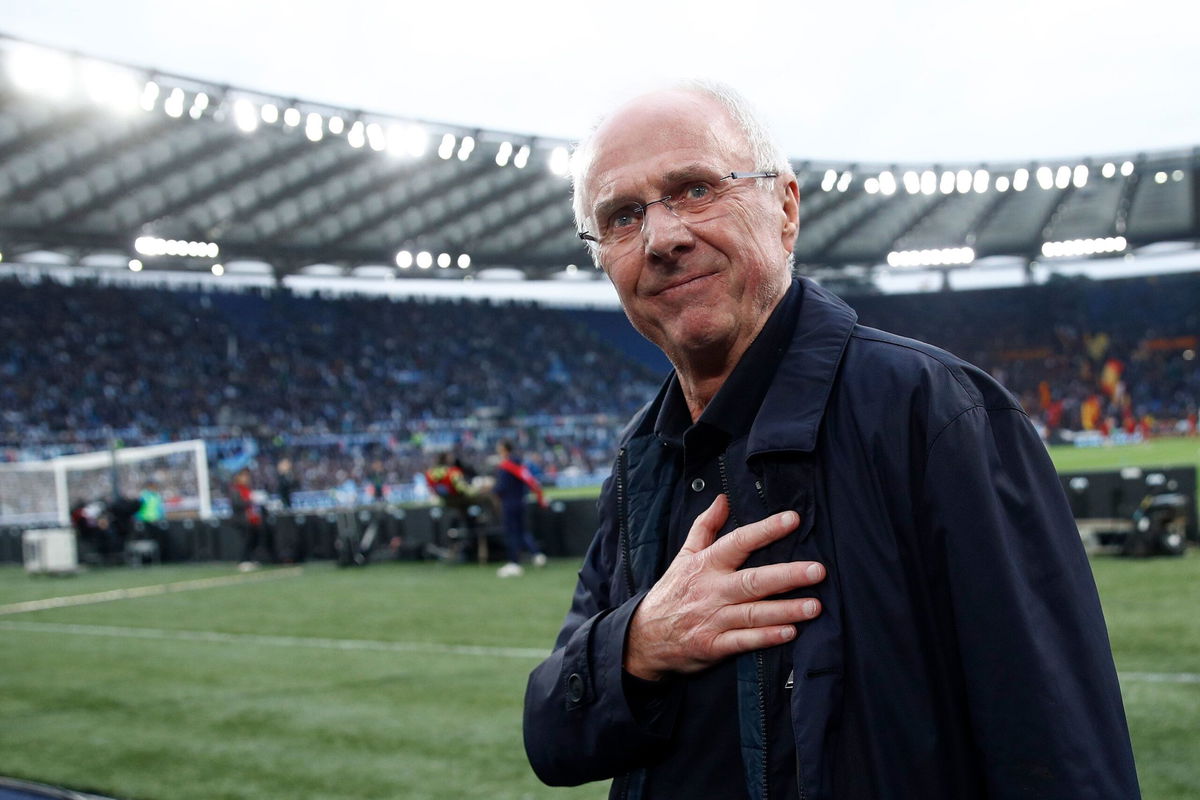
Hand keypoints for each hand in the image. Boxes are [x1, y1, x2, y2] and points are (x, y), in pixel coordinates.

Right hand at [624, 494, 824, 680]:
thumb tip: (722, 498)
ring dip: (785, 610)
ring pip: (753, 613)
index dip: (766, 530)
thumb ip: (705, 526)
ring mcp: (713, 619)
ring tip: (815, 606)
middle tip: (817, 570)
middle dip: (787, 575)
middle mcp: (712, 590)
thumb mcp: (684, 555)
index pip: (739, 542)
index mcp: (706, 564)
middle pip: (753, 580)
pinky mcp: (714, 646)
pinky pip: (744, 641)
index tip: (793, 519)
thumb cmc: (672, 592)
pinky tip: (790, 633)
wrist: (644, 637)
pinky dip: (766, 638)